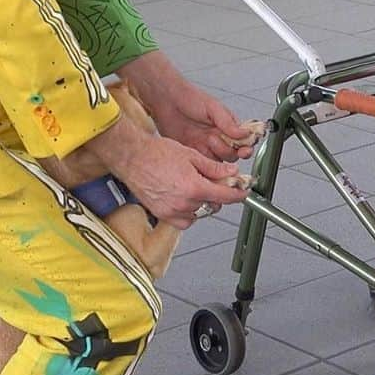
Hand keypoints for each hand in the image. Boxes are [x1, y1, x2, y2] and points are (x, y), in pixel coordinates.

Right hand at [88, 119, 247, 228]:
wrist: (132, 157)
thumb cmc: (156, 153)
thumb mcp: (191, 155)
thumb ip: (213, 167)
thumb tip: (230, 173)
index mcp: (194, 187)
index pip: (225, 196)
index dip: (238, 194)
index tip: (242, 192)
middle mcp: (184, 203)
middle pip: (212, 204)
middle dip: (215, 193)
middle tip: (212, 180)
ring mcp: (172, 211)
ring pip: (198, 213)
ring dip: (201, 203)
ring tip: (193, 186)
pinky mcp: (162, 214)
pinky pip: (183, 220)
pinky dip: (188, 213)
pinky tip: (184, 199)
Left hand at [120, 52, 259, 160]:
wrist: (165, 100)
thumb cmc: (189, 98)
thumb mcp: (212, 107)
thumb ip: (228, 122)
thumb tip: (245, 134)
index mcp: (227, 126)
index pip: (243, 141)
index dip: (246, 148)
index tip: (245, 150)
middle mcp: (218, 137)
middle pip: (232, 155)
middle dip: (229, 151)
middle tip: (216, 139)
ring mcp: (205, 145)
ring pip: (219, 162)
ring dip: (216, 155)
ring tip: (207, 140)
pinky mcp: (192, 152)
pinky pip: (202, 164)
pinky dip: (204, 165)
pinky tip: (201, 157)